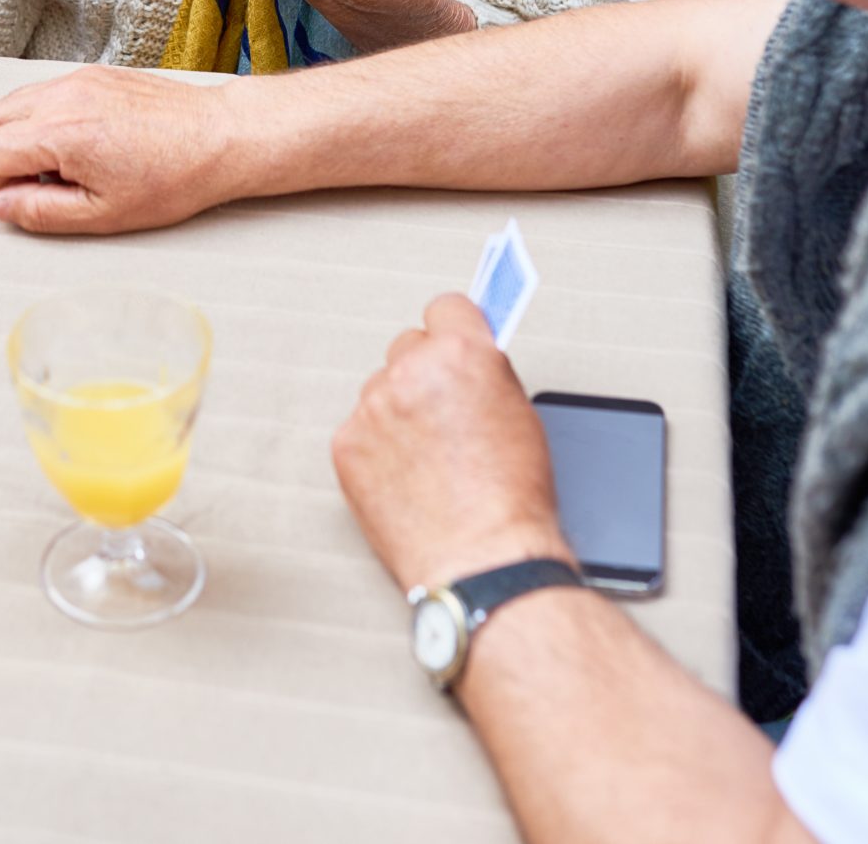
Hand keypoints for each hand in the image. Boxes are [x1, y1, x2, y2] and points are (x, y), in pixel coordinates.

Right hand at [0, 68, 241, 233]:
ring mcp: (76, 79)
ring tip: (59, 163)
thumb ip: (41, 212)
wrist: (219, 137)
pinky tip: (79, 142)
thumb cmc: (173, 177)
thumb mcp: (103, 214)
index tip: (26, 198)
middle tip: (35, 183)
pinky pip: (42, 91)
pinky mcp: (93, 73)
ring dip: (17, 135)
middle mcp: (62, 96)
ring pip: (10, 102)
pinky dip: (42, 117)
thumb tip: (2, 206)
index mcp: (59, 133)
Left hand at [332, 294, 570, 591]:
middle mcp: (412, 371)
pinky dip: (376, 448)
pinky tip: (403, 476)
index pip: (446, 308)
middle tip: (440, 413)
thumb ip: (485, 374)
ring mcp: (373, 407)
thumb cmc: (511, 500)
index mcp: (462, 354)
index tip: (451, 343)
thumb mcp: (521, 415)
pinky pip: (359, 429)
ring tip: (425, 456)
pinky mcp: (347, 444)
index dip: (453, 330)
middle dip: (423, 372)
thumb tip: (466, 362)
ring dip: (397, 411)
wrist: (482, 559)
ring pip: (380, 390)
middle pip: (407, 347)